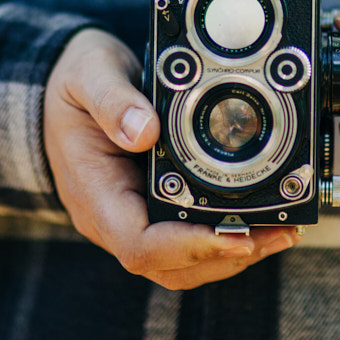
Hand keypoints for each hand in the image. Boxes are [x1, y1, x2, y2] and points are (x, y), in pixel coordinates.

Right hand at [43, 28, 298, 289]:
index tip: (235, 233)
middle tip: (280, 232)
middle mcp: (112, 218)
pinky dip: (225, 237)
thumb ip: (112, 100)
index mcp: (94, 194)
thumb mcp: (87, 74)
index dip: (191, 247)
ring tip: (282, 231)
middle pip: (171, 266)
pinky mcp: (149, 208)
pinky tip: (260, 221)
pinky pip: (187, 238)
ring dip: (233, 253)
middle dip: (227, 256)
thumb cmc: (72, 83)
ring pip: (183, 262)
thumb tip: (145, 132)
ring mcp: (131, 217)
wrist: (57, 87)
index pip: (140, 246)